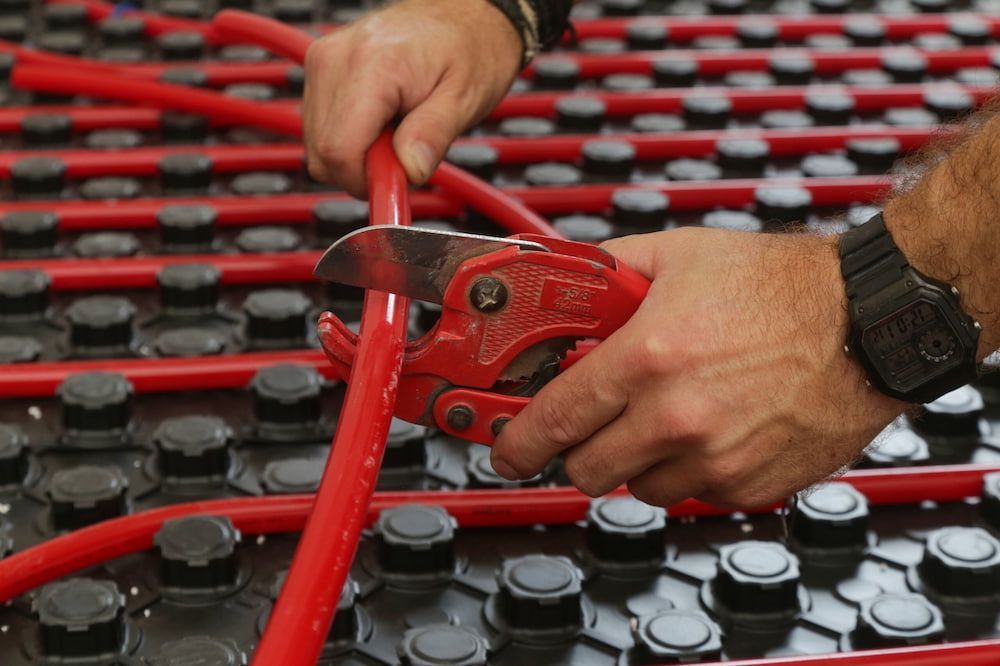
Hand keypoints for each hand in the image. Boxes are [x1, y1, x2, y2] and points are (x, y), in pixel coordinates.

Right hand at [303, 0, 521, 197]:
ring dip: (356, 153)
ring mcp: (324, 61)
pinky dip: (349, 136)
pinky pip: (320, 125)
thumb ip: (433, 137)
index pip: (338, 150)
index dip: (364, 180)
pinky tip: (381, 122)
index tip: (395, 183)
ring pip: (317, 144)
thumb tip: (410, 172)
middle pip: (322, 151)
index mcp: (371, 66)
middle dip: (361, 169)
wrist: (463, 17)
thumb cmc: (469, 50)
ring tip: (396, 131)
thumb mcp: (464, 99)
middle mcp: (336, 59)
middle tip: (403, 155)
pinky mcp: (322, 67)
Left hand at [491, 228, 905, 507]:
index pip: (555, 419)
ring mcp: (715, 458)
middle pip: (586, 469)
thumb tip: (558, 284)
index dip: (518, 441)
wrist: (867, 322)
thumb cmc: (783, 286)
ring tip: (663, 417)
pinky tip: (708, 428)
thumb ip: (606, 272)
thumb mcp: (678, 254)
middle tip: (589, 426)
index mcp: (649, 357)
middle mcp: (677, 416)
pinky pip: (691, 494)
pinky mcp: (748, 484)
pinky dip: (687, 470)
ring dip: (636, 460)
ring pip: (638, 488)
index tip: (506, 450)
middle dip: (577, 449)